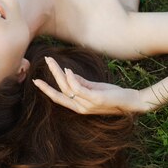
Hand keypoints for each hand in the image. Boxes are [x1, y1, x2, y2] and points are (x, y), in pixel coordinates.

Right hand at [32, 56, 148, 114]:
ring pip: (67, 88)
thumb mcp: (94, 88)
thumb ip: (81, 83)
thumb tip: (68, 74)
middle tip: (44, 61)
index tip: (35, 81)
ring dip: (58, 73)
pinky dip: (71, 79)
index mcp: (79, 106)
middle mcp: (81, 107)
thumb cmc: (114, 95)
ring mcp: (88, 105)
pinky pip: (79, 89)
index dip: (46, 89)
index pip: (58, 97)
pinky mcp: (96, 100)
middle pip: (59, 91)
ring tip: (52, 60)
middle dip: (49, 76)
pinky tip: (67, 70)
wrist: (132, 101)